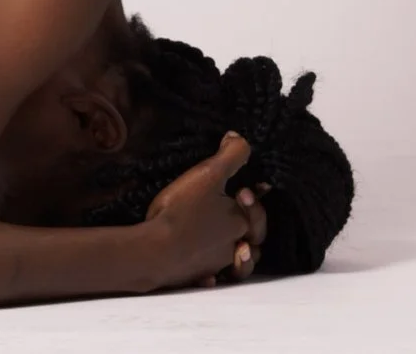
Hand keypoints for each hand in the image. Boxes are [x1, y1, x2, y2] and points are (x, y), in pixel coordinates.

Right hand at [140, 134, 266, 288]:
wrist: (155, 250)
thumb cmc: (183, 210)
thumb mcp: (208, 174)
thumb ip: (230, 155)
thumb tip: (239, 138)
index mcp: (240, 223)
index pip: (259, 211)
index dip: (254, 198)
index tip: (241, 189)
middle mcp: (234, 247)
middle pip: (255, 240)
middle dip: (251, 224)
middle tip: (234, 208)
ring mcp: (216, 265)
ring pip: (240, 264)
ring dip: (242, 254)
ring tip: (234, 243)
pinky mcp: (198, 277)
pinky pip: (213, 277)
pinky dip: (214, 273)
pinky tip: (208, 270)